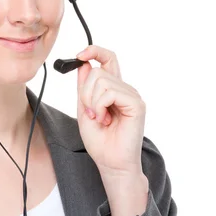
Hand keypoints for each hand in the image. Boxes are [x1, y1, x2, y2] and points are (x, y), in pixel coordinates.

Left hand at [76, 45, 146, 177]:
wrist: (111, 163)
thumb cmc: (100, 141)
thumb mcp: (84, 109)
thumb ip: (84, 88)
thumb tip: (84, 64)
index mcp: (113, 89)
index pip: (108, 59)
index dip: (94, 51)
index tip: (79, 55)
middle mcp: (124, 89)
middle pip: (97, 71)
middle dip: (85, 92)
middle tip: (90, 112)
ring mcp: (131, 95)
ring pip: (101, 80)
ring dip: (92, 102)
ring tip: (99, 118)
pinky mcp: (136, 104)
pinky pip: (110, 92)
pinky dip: (99, 106)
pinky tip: (105, 120)